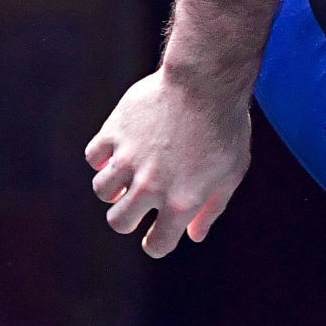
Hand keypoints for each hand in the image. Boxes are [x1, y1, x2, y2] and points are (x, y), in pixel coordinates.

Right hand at [84, 68, 251, 257]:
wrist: (206, 82)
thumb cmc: (226, 127)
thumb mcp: (232, 171)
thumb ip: (212, 207)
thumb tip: (194, 235)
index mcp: (181, 200)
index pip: (157, 244)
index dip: (157, 242)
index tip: (158, 233)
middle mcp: (150, 185)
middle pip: (119, 222)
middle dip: (129, 217)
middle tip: (141, 200)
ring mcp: (129, 159)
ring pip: (102, 191)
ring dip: (115, 187)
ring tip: (132, 171)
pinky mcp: (114, 132)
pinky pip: (93, 157)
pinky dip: (103, 156)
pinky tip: (121, 148)